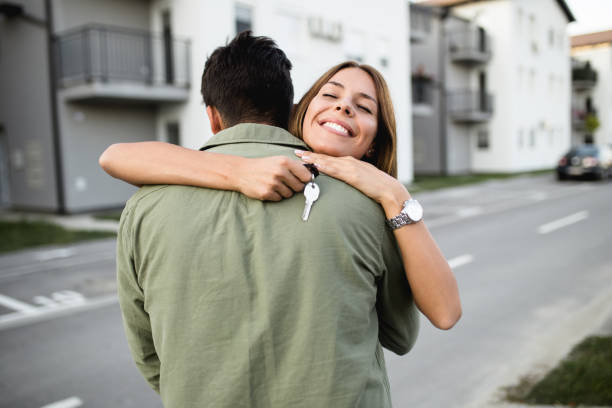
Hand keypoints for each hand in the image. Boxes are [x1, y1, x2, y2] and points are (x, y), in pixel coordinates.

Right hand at [236, 156, 312, 200]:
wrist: (241, 171)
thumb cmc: (263, 166)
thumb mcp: (278, 160)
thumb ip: (294, 166)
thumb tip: (311, 174)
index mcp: (285, 162)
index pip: (306, 176)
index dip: (305, 180)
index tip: (302, 181)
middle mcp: (280, 172)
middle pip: (299, 187)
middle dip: (295, 187)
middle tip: (285, 183)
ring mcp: (273, 183)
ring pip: (289, 194)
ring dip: (284, 192)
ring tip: (274, 184)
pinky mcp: (266, 193)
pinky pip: (279, 198)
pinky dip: (275, 196)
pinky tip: (268, 188)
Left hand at [295, 150, 410, 215]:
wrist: (390, 190)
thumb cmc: (377, 187)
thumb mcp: (361, 179)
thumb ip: (351, 178)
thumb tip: (342, 181)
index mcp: (350, 163)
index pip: (329, 159)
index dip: (316, 156)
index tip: (304, 154)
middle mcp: (349, 162)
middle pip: (325, 158)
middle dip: (310, 155)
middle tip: (296, 152)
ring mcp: (351, 168)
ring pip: (328, 162)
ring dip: (313, 159)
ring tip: (301, 158)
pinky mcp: (353, 175)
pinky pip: (335, 170)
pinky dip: (324, 167)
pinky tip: (315, 165)